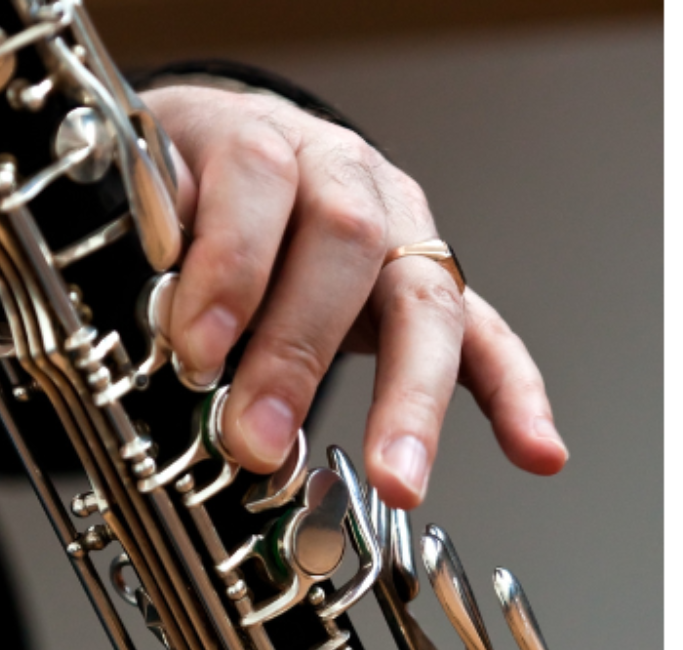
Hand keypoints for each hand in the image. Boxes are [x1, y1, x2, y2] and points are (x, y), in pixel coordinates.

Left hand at [142, 85, 567, 509]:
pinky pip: (487, 334)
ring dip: (410, 397)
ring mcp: (402, 229)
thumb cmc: (186, 186)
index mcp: (262, 136)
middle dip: (298, 349)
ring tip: (398, 479)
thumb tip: (164, 321)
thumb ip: (154, 248)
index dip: (229, 263)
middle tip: (255, 438)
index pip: (258, 180)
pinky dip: (513, 395)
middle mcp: (345, 174)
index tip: (195, 350)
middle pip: (347, 240)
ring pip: (424, 295)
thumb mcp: (145, 199)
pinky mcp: (432, 283)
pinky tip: (537, 452)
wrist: (229, 152)